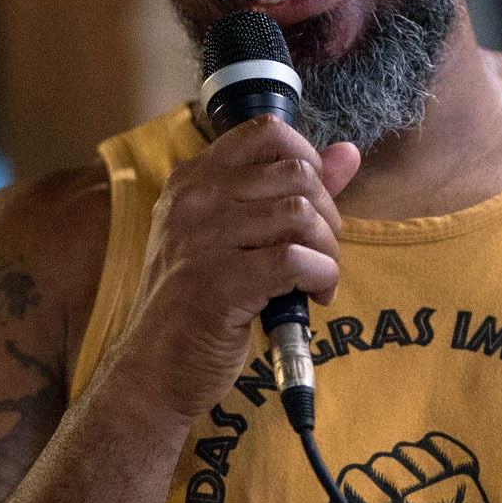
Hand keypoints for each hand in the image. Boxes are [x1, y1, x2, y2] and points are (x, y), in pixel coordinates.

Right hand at [114, 115, 358, 421]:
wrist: (153, 369)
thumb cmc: (196, 305)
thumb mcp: (234, 237)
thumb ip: (288, 191)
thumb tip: (348, 153)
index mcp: (193, 180)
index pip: (268, 132)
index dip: (309, 161)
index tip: (311, 204)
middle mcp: (194, 200)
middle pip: (297, 175)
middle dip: (327, 217)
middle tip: (319, 254)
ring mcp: (202, 239)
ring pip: (302, 217)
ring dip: (328, 253)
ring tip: (315, 281)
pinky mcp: (218, 283)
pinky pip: (298, 261)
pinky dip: (322, 280)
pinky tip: (312, 298)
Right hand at [323, 434, 492, 502]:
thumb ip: (459, 483)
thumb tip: (406, 498)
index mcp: (435, 473)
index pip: (438, 444)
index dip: (450, 472)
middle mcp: (402, 475)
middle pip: (411, 452)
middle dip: (425, 490)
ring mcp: (373, 487)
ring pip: (384, 463)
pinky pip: (356, 478)